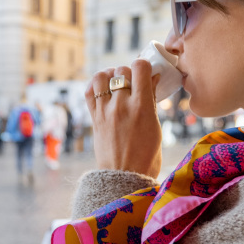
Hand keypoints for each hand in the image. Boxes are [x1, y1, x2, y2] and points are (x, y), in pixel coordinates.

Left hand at [86, 59, 162, 176]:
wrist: (123, 177)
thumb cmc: (146, 156)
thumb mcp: (156, 127)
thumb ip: (151, 101)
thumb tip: (153, 79)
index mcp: (142, 106)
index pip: (140, 67)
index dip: (144, 66)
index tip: (147, 74)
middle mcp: (121, 105)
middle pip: (121, 70)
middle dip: (128, 73)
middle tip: (133, 83)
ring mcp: (105, 111)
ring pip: (101, 76)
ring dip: (109, 76)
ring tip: (115, 84)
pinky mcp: (94, 118)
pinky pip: (88, 92)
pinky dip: (94, 86)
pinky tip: (103, 91)